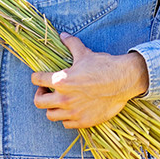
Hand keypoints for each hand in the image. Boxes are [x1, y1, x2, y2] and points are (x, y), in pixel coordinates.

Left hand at [30, 33, 149, 128]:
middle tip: (47, 90)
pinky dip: (65, 117)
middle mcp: (64, 99)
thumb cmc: (103, 66)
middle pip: (38, 102)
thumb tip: (63, 35)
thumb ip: (71, 44)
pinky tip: (71, 109)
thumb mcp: (84, 53)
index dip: (36, 77)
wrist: (123, 80)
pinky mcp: (83, 121)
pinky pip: (65, 124)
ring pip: (51, 115)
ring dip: (52, 107)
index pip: (37, 80)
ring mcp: (73, 112)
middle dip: (40, 94)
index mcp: (61, 81)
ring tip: (58, 101)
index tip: (39, 77)